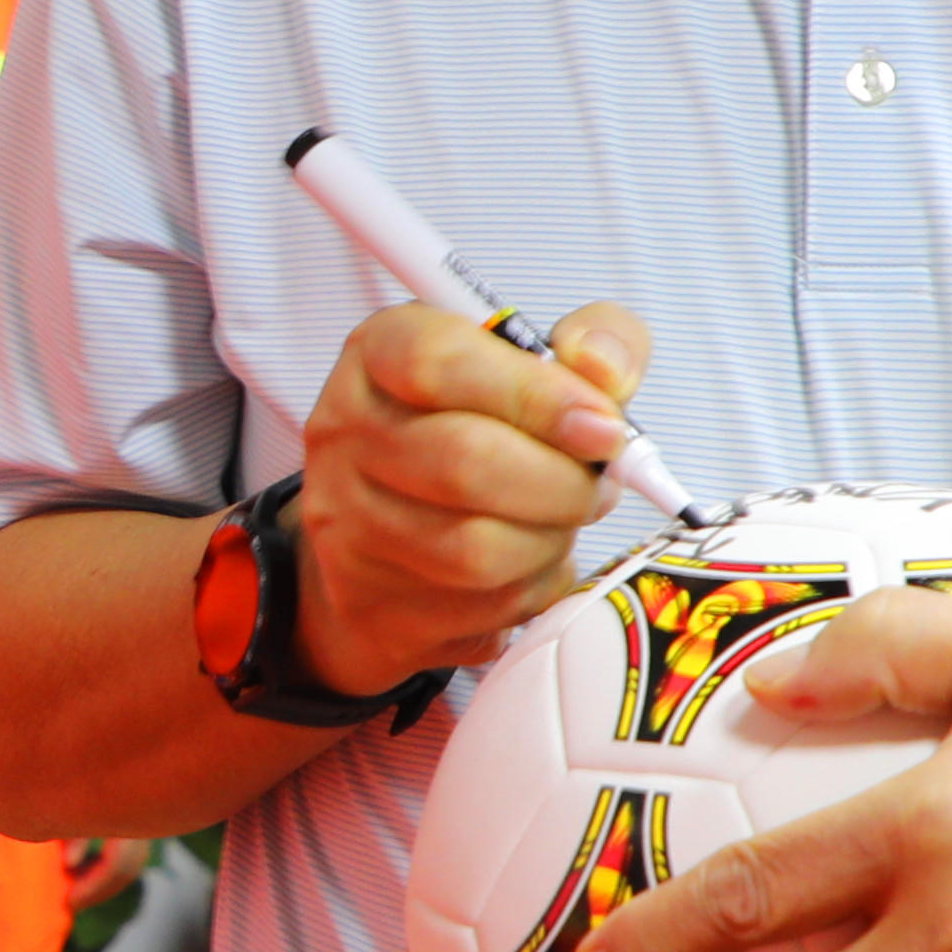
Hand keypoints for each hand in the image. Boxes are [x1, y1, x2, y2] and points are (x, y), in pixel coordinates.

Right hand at [288, 296, 654, 699]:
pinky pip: (482, 609)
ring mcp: (347, 526)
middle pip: (462, 462)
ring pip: (475, 550)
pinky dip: (533, 590)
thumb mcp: (534, 361)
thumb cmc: (477, 426)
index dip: (537, 397)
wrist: (392, 530)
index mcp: (379, 353)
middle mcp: (344, 433)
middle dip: (561, 482)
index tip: (604, 428)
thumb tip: (607, 371)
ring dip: (551, 541)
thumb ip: (592, 342)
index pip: (440, 365)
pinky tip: (531, 564)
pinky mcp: (370, 603)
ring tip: (562, 521)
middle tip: (597, 486)